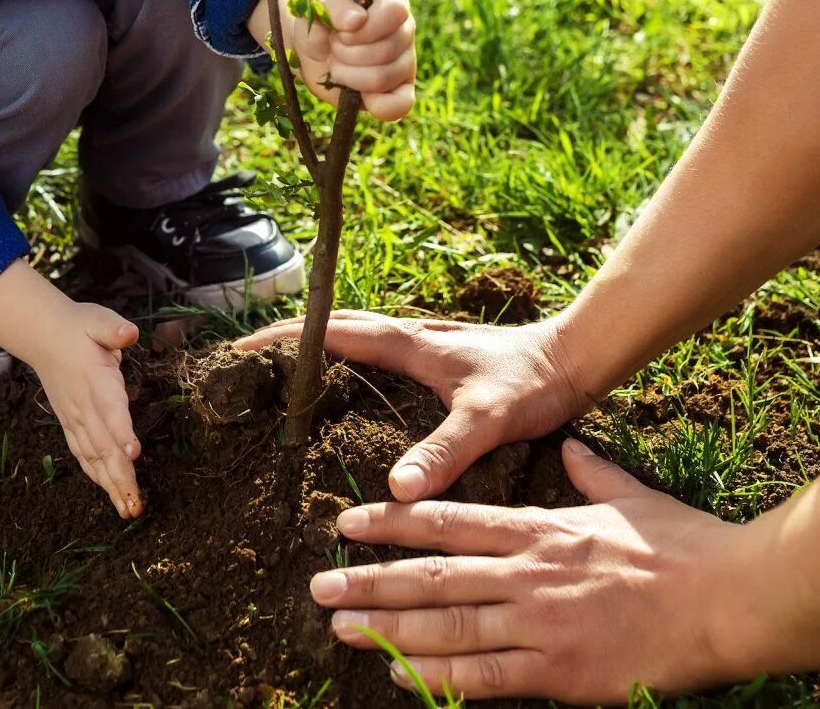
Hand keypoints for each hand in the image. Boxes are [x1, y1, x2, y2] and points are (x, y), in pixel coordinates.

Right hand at [21, 302, 144, 517]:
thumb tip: (129, 333)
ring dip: (111, 484)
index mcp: (94, 381)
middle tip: (135, 504)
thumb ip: (113, 328)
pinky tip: (110, 492)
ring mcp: (75, 418)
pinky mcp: (70, 424)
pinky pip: (83, 454)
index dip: (121, 432)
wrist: (43, 336)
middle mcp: (83, 406)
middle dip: (120, 476)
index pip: (109, 410)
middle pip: (103, 446)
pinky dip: (96, 475)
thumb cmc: (78, 327)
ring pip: (94, 457)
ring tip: (127, 510)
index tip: (133, 453)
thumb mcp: (97, 319)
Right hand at [235, 310, 588, 499]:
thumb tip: (396, 490)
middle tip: (247, 361)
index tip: (242, 350)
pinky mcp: (438, 360)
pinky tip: (346, 391)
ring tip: (281, 373)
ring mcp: (424, 346)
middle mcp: (410, 337)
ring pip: (355, 339)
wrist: (577, 361)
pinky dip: (348, 361)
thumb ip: (444, 452)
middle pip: (334, 329)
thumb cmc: (534, 383)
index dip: (285, 340)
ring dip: (317, 347)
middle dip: (289, 339)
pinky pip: (377, 355)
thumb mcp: (487, 421)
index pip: (331, 333)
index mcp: (409, 343)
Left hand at [251, 0, 415, 121]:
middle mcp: (405, 29)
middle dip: (347, 53)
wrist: (311, 48)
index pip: (394, 12)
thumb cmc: (319, 20)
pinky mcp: (399, 89)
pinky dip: (375, 105)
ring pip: (383, 78)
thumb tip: (356, 20)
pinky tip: (355, 94)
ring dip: (348, 74)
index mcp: (391, 0)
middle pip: (386, 49)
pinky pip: (401, 104)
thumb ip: (334, 4)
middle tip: (333, 46)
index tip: (340, 31)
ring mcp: (405, 61)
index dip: (364, 28)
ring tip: (337, 63)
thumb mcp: (317, 4)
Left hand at [311, 439, 753, 702]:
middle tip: (318, 584)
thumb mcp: (629, 497)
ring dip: (386, 629)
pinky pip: (484, 678)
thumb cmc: (685, 547)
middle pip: (431, 576)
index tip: (349, 522)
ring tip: (341, 628)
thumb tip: (573, 448)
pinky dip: (437, 677)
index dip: (393, 523)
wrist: (730, 598)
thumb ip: (592, 473)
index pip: (449, 522)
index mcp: (541, 528)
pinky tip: (399, 677)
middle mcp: (528, 572)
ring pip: (446, 627)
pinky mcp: (558, 671)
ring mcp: (540, 623)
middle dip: (369, 580)